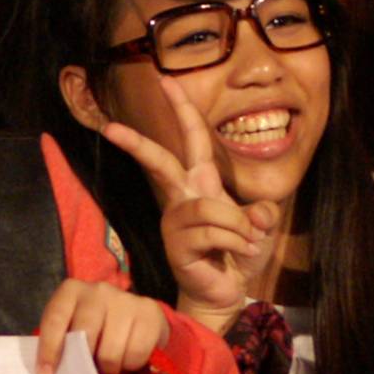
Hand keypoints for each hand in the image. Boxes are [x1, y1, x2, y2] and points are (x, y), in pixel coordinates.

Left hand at [34, 279, 173, 373]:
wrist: (135, 314)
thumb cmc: (95, 326)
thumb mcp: (73, 327)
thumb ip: (63, 344)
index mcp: (71, 291)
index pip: (55, 320)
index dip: (49, 349)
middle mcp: (98, 291)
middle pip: (85, 337)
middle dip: (83, 365)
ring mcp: (125, 300)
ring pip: (111, 352)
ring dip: (108, 371)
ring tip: (107, 373)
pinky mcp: (149, 312)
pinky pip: (136, 354)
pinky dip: (130, 366)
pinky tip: (127, 362)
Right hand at [96, 73, 277, 319]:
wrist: (227, 293)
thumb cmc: (238, 254)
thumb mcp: (260, 227)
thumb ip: (263, 213)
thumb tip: (257, 214)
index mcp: (201, 183)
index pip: (191, 138)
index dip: (182, 108)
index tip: (166, 80)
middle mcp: (183, 198)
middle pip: (160, 163)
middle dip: (138, 143)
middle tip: (110, 128)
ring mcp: (176, 223)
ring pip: (209, 209)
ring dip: (238, 226)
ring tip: (248, 243)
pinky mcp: (177, 247)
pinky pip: (213, 234)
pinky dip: (237, 242)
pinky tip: (240, 255)